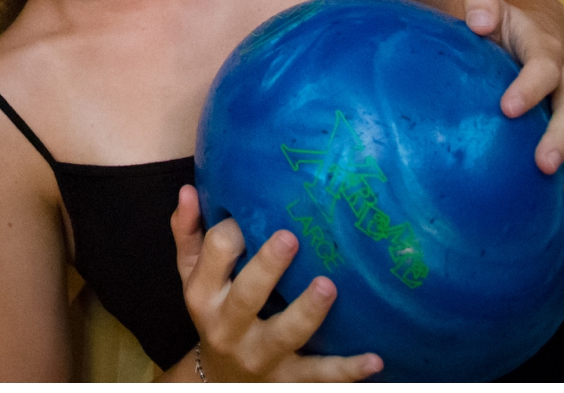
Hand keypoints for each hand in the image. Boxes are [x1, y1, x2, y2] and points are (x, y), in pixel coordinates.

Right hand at [171, 186, 379, 380]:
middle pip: (246, 297)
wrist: (220, 382)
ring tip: (328, 286)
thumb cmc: (213, 312)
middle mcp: (227, 327)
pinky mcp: (289, 380)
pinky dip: (348, 370)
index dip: (231, 232)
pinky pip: (320, 376)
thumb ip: (189, 233)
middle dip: (267, 268)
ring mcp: (260, 357)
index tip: (250, 211)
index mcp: (204, 294)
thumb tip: (188, 189)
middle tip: (291, 238)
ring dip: (307, 313)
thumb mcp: (192, 276)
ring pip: (284, 336)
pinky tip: (375, 358)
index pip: (213, 256)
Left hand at [465, 0, 563, 239]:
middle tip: (544, 164)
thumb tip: (477, 14)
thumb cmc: (508, 26)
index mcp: (549, 52)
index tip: (507, 108)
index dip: (528, 86)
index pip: (542, 68)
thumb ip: (482, 7)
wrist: (547, 31)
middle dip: (563, 138)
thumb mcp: (493, 8)